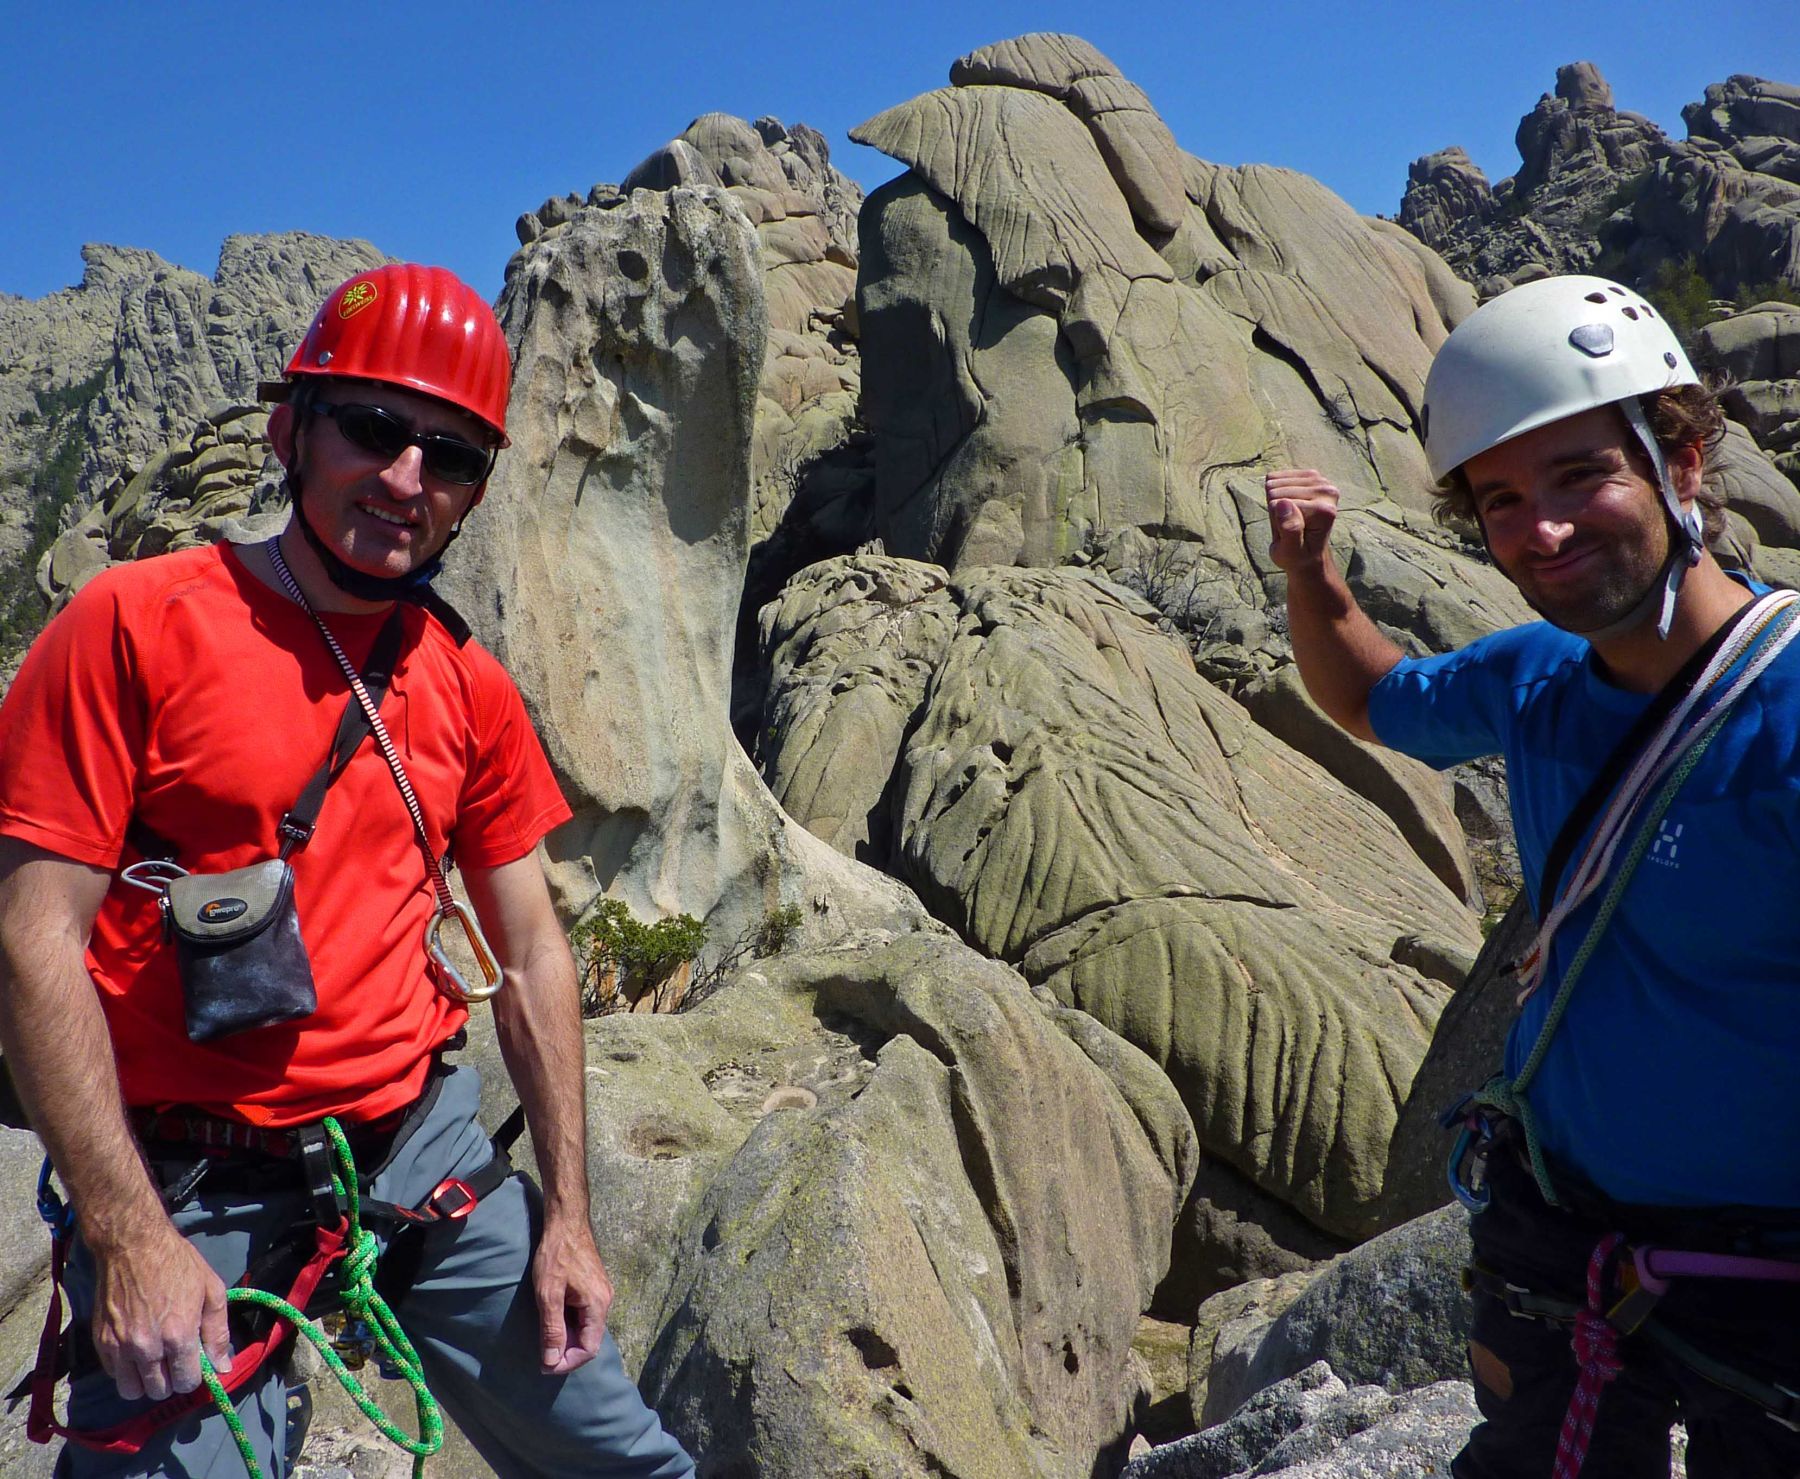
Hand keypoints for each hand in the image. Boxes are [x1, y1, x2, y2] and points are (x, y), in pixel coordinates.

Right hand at [90, 1224, 231, 1400]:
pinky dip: (125, 1370)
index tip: (192, 1363)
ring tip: (153, 1360)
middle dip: (170, 1379)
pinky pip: (113, 1375)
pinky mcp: (100, 1343)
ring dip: (145, 1381)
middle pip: (159, 1390)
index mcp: (178, 1336)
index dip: (192, 1376)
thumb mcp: (211, 1290)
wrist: (133, 1245)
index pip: (186, 1382)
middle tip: (173, 1359)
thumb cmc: (178, 1264)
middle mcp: (147, 1348)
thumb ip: (218, 1333)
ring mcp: (120, 1347)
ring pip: (131, 1390)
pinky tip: (135, 1350)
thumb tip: (223, 1368)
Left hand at [533, 1215, 612, 1374]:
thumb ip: (552, 1330)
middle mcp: (604, 1301)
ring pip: (586, 1327)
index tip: (545, 1366)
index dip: (567, 1362)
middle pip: (589, 1340)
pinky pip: (584, 1314)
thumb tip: (551, 1361)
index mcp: (598, 1305)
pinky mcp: (593, 1286)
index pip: (589, 1349)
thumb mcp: (548, 1294)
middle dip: (566, 1352)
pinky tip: (552, 1319)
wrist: (566, 1220)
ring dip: (567, 1337)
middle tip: (541, 1355)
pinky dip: (569, 1323)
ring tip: (544, 1339)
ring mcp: (600, 1292)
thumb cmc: (556, 1254)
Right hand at [1265, 469, 1340, 572]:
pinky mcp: (1313, 475)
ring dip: (1277, 501)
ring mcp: (1322, 481)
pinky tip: (1288, 505)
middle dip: (1277, 510)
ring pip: (1276, 483)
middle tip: (1288, 527)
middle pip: (1278, 491)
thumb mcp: (1290, 552)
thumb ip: (1289, 529)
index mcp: (1324, 511)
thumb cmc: (1297, 556)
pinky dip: (1278, 491)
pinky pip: (1278, 477)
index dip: (1275, 521)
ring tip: (1289, 518)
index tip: (1288, 536)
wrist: (1309, 554)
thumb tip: (1283, 503)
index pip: (1277, 504)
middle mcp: (1327, 491)